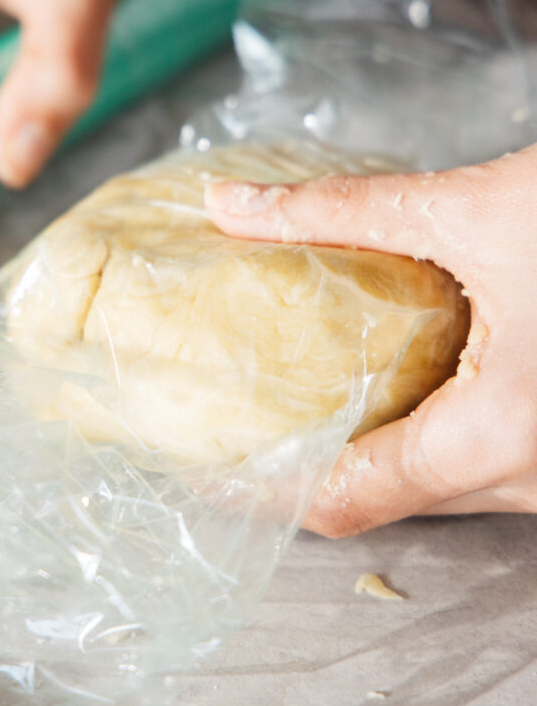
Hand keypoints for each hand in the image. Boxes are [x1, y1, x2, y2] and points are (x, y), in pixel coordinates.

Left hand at [206, 144, 536, 533]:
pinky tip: (387, 382)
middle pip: (384, 498)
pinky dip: (420, 432)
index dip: (260, 490)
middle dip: (305, 465)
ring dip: (365, 448)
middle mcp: (534, 477)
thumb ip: (341, 211)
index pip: (346, 496)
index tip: (202, 470)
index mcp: (503, 436)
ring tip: (294, 398)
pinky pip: (474, 464)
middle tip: (235, 423)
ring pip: (434, 485)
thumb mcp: (473, 209)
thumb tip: (232, 207)